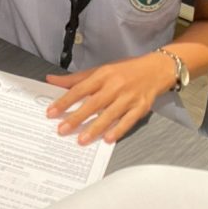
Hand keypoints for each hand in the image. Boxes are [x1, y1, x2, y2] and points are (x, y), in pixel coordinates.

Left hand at [45, 52, 174, 144]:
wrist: (156, 69)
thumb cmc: (125, 70)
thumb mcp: (100, 70)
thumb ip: (75, 79)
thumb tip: (51, 80)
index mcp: (102, 75)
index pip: (79, 89)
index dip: (64, 101)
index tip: (51, 112)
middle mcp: (115, 86)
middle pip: (93, 103)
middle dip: (76, 117)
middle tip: (62, 129)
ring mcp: (129, 97)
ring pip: (109, 114)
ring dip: (95, 128)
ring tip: (81, 139)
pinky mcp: (141, 107)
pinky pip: (128, 121)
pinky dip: (118, 130)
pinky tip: (107, 139)